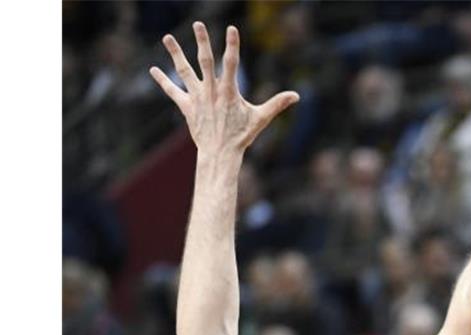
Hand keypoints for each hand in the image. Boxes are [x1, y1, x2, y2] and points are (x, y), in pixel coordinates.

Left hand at [150, 22, 298, 155]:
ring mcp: (197, 98)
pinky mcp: (187, 106)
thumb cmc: (242, 135)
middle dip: (202, 42)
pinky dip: (162, 81)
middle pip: (204, 61)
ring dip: (175, 54)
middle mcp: (211, 91)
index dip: (232, 45)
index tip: (231, 28)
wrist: (220, 153)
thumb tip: (297, 96)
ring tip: (167, 37)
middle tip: (198, 24)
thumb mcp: (261, 118)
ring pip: (184, 71)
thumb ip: (277, 104)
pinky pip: (172, 91)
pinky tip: (153, 69)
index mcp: (229, 91)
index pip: (231, 63)